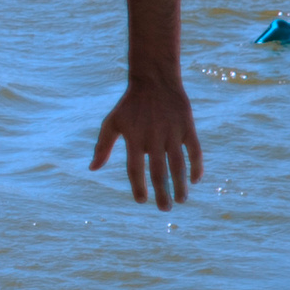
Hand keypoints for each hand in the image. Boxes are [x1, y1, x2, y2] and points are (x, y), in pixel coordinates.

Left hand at [91, 76, 203, 210]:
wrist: (154, 80)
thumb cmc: (130, 105)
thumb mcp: (112, 122)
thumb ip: (103, 146)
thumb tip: (92, 169)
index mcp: (134, 138)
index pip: (135, 169)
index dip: (138, 186)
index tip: (141, 200)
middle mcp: (153, 137)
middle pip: (158, 171)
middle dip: (162, 193)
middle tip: (165, 209)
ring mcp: (172, 132)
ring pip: (178, 164)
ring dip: (180, 184)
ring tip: (181, 200)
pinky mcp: (187, 126)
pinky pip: (195, 150)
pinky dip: (197, 166)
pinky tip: (195, 180)